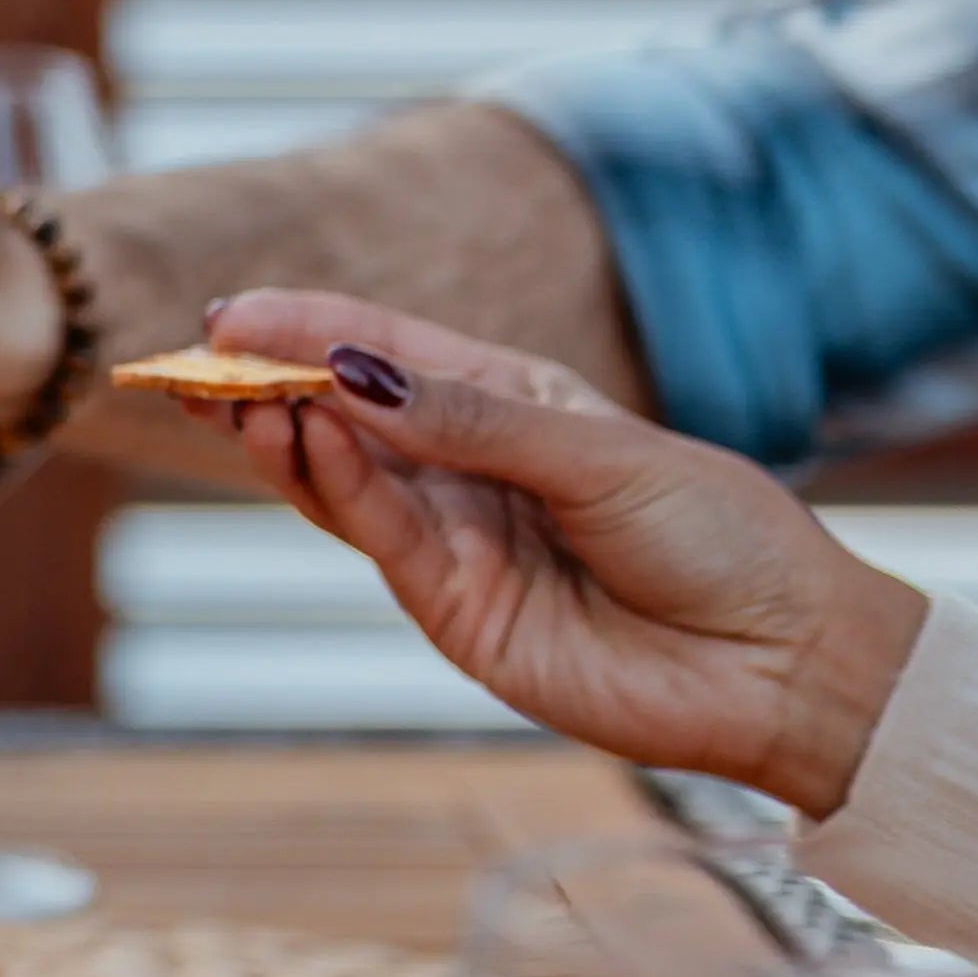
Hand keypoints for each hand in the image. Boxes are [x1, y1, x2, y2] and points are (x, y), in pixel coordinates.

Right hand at [172, 292, 927, 811]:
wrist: (783, 665)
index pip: (390, 350)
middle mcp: (472, 467)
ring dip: (283, 433)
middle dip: (265, 380)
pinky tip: (301, 441)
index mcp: (517, 404)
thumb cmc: (720, 539)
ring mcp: (457, 538)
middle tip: (194, 354)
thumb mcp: (601, 455)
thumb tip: (352, 376)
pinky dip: (332, 487)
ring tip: (232, 395)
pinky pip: (376, 535)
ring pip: (343, 475)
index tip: (232, 311)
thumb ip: (471, 422)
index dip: (307, 326)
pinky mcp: (453, 609)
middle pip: (344, 413)